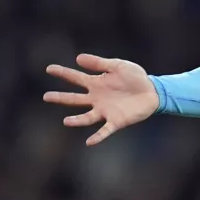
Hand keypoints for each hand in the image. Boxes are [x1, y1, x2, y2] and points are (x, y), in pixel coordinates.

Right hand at [44, 54, 159, 145]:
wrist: (153, 91)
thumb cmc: (136, 78)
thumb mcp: (118, 66)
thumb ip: (99, 63)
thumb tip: (78, 58)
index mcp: (97, 83)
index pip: (76, 78)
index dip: (63, 73)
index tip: (49, 68)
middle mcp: (97, 99)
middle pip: (75, 99)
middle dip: (61, 98)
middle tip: (46, 97)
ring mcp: (105, 111)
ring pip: (86, 117)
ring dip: (77, 120)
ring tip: (66, 121)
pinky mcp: (116, 121)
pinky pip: (105, 130)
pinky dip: (98, 137)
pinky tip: (89, 141)